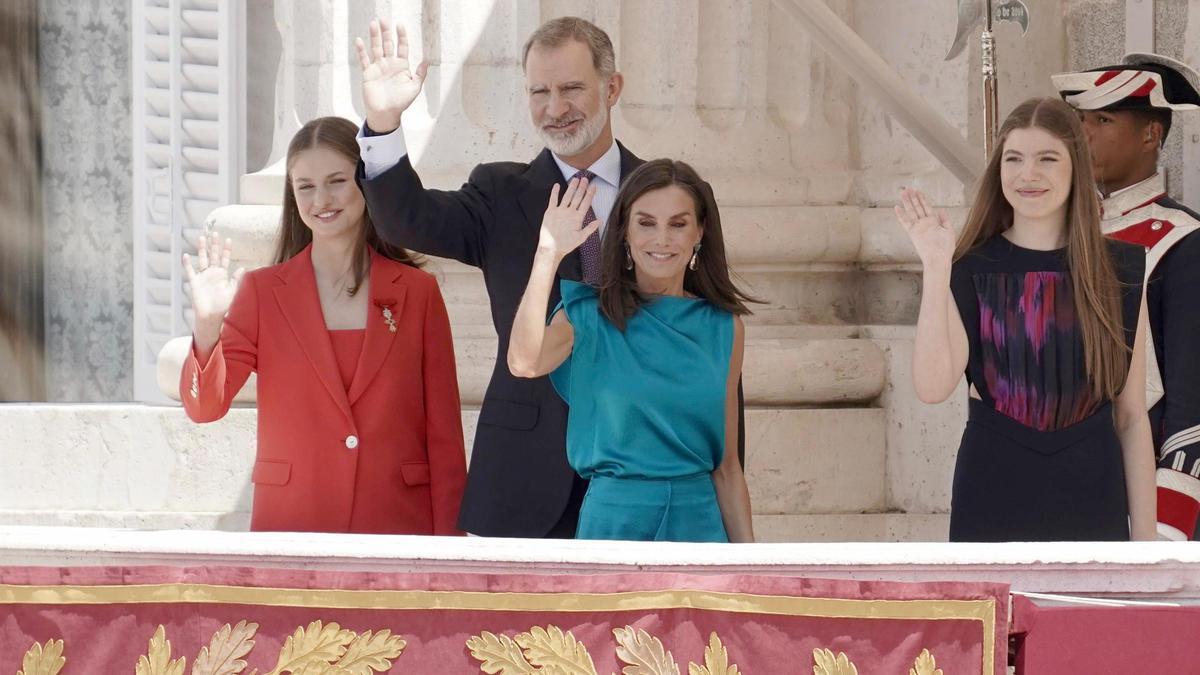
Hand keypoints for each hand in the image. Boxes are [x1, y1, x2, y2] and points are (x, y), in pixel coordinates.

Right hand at [183, 232, 243, 337]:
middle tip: (215, 233)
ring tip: (202, 238)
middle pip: (213, 256)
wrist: (211, 316)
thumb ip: (236, 280)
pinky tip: (186, 255)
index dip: (226, 250)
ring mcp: (203, 276)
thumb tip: (243, 268)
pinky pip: (190, 271)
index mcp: (222, 275)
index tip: (228, 240)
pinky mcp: (194, 282)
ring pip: (202, 259)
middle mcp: (212, 273)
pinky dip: (187, 264)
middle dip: (214, 245)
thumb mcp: (232, 291)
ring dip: (202, 249)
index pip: (224, 259)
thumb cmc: (223, 305)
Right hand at [355, 18, 428, 133]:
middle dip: (386, 32)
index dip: (401, 36)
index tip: (400, 25)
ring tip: (373, 24)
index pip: (402, 47)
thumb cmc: (401, 102)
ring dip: (375, 37)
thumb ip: (420, 74)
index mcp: (402, 66)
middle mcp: (390, 64)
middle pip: (388, 44)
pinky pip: (364, 60)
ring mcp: (378, 67)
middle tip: (383, 19)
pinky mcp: (368, 73)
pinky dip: (361, 51)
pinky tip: (359, 40)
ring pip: (376, 48)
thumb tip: (427, 61)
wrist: (386, 114)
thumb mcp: (414, 88)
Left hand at [538, 178, 598, 259]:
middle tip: (585, 178)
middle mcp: (569, 212)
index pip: (586, 203)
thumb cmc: (566, 244)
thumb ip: (590, 228)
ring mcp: (559, 211)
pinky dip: (555, 192)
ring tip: (575, 179)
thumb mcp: (581, 238)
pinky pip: (553, 200)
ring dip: (571, 187)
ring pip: (567, 196)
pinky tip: (557, 185)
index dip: (590, 193)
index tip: (593, 186)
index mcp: (577, 218)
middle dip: (582, 187)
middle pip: (577, 197)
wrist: (551, 248)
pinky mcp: (550, 212)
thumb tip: (600, 220)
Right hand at [895, 187, 955, 270]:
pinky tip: (896, 207)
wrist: (939, 260)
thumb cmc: (945, 249)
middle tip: (908, 188)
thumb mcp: (949, 231)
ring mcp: (918, 227)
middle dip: (913, 197)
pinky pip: (905, 222)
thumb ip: (945, 220)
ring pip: (912, 211)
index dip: (922, 199)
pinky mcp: (913, 233)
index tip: (918, 191)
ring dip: (907, 201)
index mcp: (934, 223)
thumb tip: (941, 210)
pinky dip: (901, 215)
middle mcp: (924, 224)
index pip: (927, 208)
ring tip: (903, 192)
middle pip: (918, 207)